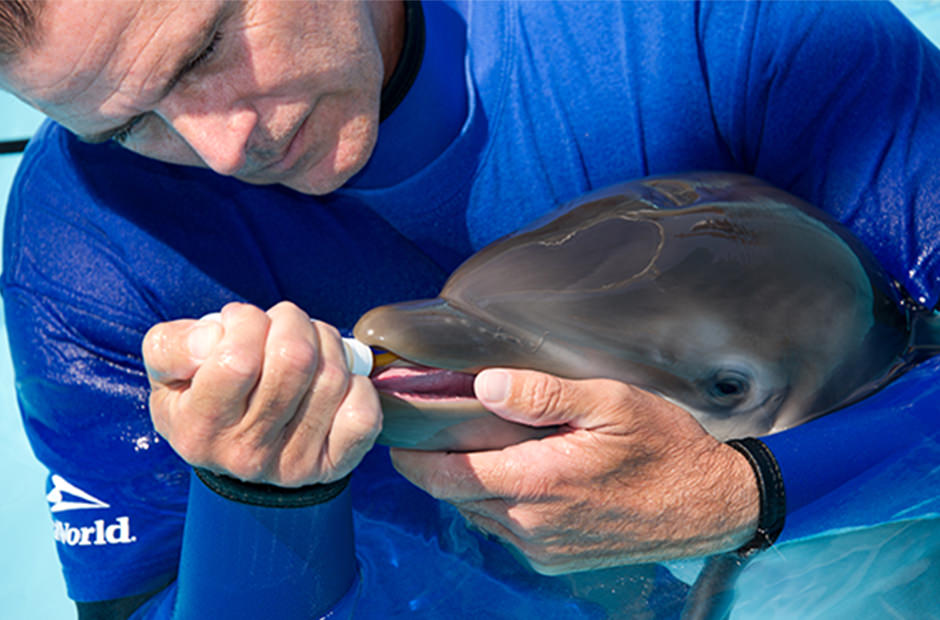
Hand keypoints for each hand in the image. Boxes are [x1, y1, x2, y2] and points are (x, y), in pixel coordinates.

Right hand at [143, 301, 380, 485]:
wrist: (234, 456)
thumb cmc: (201, 399)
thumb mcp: (166, 372)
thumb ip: (171, 345)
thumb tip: (216, 336)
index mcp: (199, 428)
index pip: (238, 359)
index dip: (247, 322)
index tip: (243, 321)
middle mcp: (246, 453)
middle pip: (294, 360)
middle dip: (293, 322)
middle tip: (283, 324)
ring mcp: (293, 463)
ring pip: (332, 377)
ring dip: (326, 343)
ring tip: (308, 344)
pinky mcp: (333, 465)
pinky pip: (364, 415)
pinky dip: (358, 385)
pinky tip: (335, 381)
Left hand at [391, 369, 759, 573]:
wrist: (711, 505)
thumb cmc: (666, 447)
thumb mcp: (611, 404)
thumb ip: (544, 395)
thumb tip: (484, 385)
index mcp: (539, 483)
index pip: (446, 475)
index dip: (413, 454)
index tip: (402, 428)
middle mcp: (532, 525)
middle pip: (455, 494)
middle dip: (437, 462)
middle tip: (436, 424)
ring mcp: (543, 548)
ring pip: (477, 513)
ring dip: (468, 482)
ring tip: (477, 442)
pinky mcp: (555, 560)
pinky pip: (505, 529)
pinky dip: (497, 501)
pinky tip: (517, 471)